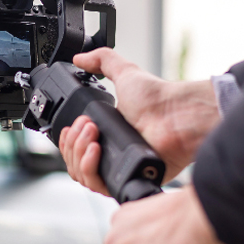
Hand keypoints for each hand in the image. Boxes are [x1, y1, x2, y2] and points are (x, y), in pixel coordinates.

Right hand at [59, 48, 219, 193]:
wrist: (176, 116)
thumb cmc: (159, 99)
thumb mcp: (125, 73)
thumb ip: (102, 60)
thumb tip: (80, 58)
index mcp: (107, 133)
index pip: (74, 147)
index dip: (67, 139)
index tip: (70, 126)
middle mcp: (110, 153)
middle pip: (72, 161)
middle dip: (72, 142)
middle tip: (88, 125)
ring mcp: (117, 168)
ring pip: (79, 174)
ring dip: (78, 152)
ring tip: (93, 135)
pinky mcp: (124, 180)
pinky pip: (95, 185)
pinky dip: (89, 167)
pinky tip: (96, 149)